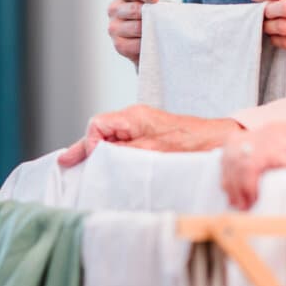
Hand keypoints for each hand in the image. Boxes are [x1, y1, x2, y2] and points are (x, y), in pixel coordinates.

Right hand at [58, 104, 242, 166]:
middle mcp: (135, 118)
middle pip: (100, 130)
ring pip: (111, 138)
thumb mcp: (152, 151)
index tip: (94, 159)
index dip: (90, 142)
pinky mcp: (149, 136)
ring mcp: (142, 126)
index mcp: (134, 116)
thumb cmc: (190, 144)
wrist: (217, 140)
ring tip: (85, 169)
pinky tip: (108, 167)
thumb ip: (122, 152)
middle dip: (86, 147)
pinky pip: (124, 144)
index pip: (97, 124)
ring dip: (100, 153)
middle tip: (68, 163)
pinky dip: (114, 154)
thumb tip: (98, 155)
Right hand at [107, 0, 159, 66]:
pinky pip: (135, 44)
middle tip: (162, 19)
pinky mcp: (118, 45)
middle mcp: (113, 9)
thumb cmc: (152, 13)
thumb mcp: (153, 2)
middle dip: (151, 14)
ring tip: (160, 31)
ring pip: (136, 28)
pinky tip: (153, 41)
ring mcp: (113, 27)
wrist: (147, 34)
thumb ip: (155, 2)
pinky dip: (147, 43)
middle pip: (134, 10)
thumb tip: (161, 11)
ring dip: (151, 30)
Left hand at [221, 122, 285, 209]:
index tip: (230, 185)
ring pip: (238, 159)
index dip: (229, 164)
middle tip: (233, 198)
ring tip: (242, 203)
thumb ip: (273, 161)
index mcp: (272, 130)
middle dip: (228, 176)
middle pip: (232, 149)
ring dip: (236, 185)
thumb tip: (255, 181)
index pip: (237, 142)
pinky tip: (252, 198)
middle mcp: (269, 130)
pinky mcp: (278, 151)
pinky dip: (247, 186)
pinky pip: (250, 168)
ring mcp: (273, 139)